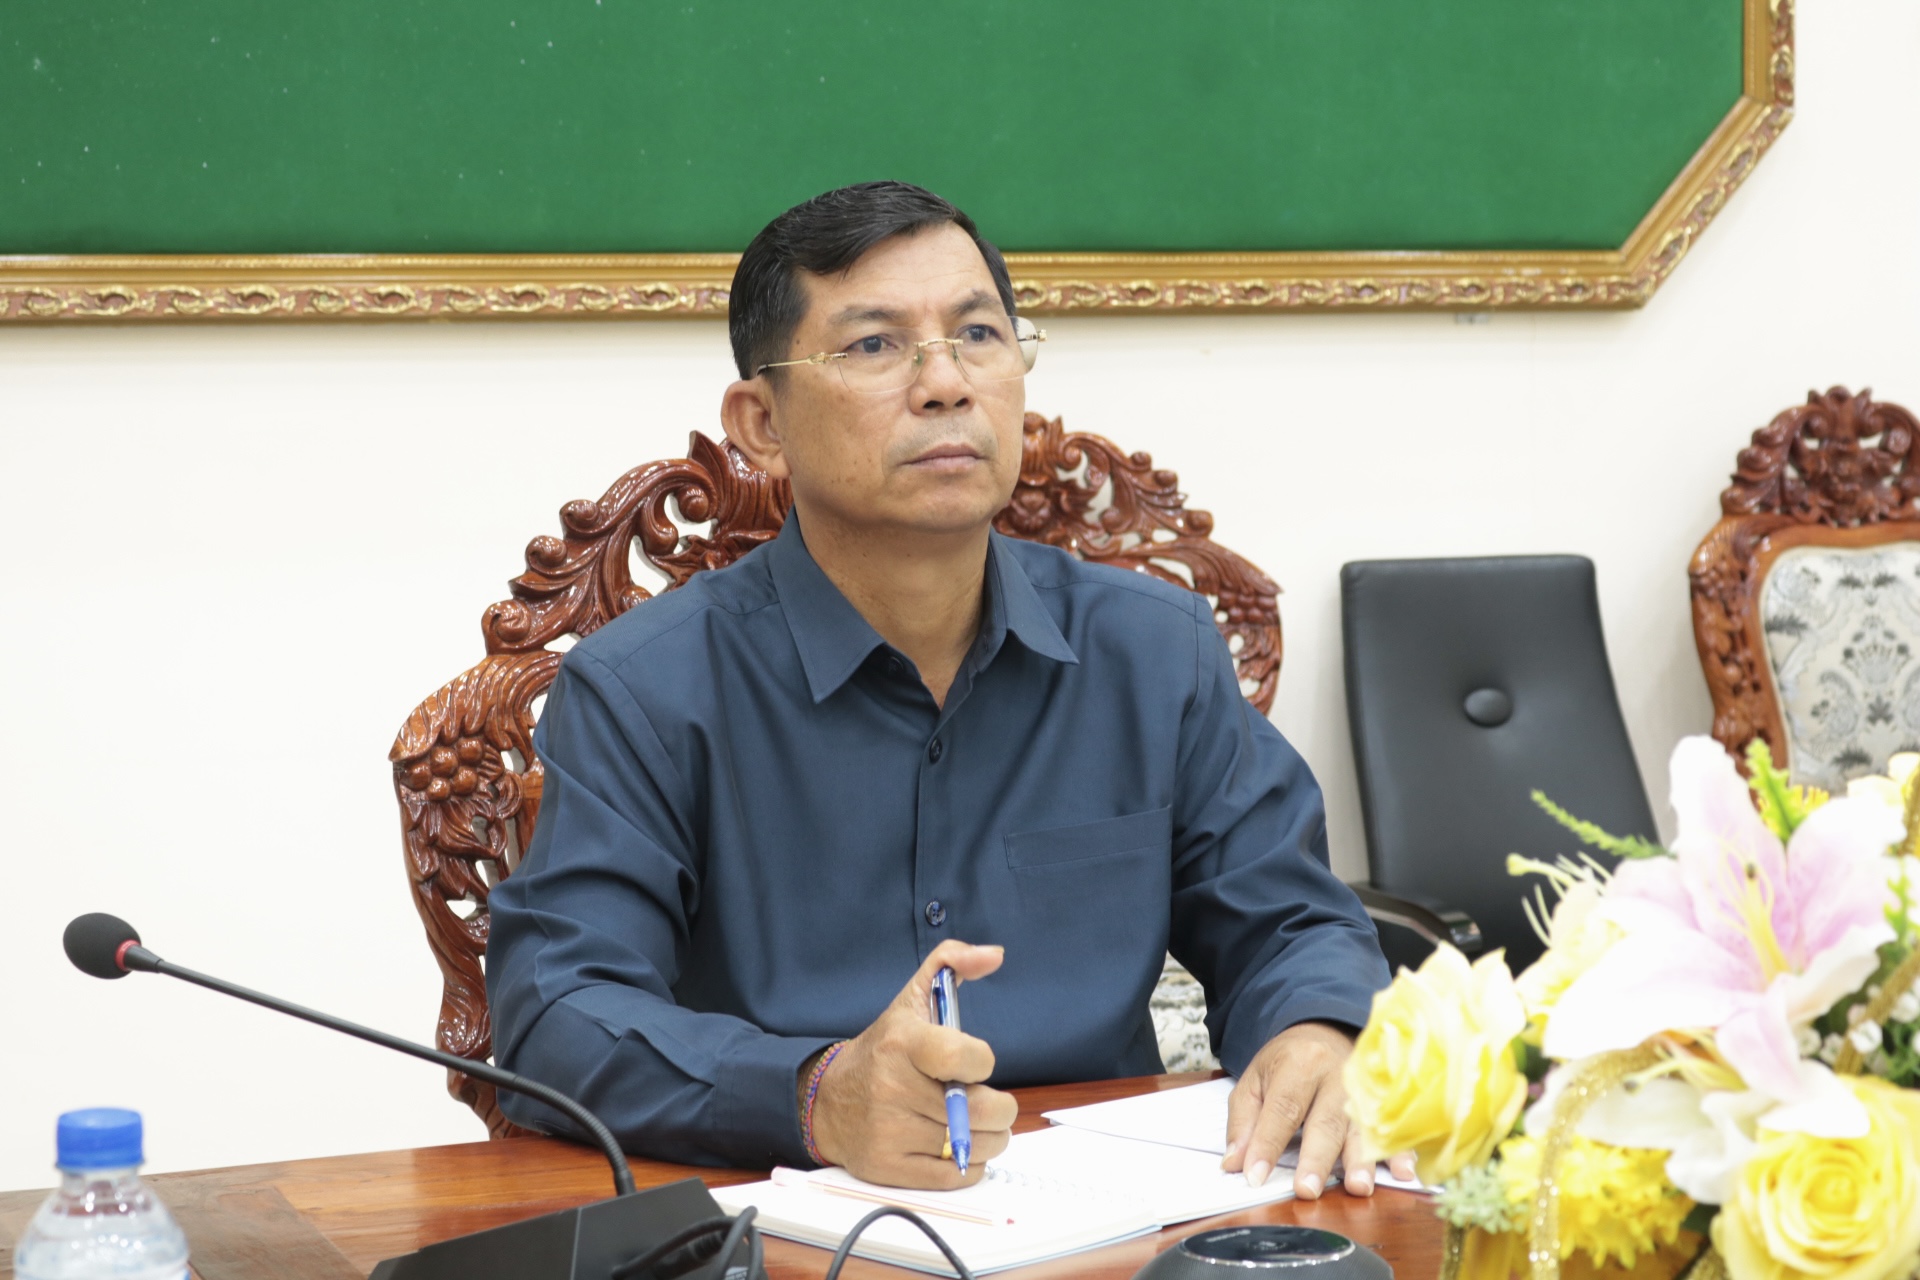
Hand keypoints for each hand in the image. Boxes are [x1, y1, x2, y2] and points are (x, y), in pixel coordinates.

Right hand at [807, 940, 1018, 1188]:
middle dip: (998, 1107)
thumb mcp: (912, 998)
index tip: (973, 1062)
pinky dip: (968, 1164)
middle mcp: (893, 1087)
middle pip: (981, 1110)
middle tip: (988, 1101)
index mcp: (903, 1043)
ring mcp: (889, 1131)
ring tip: (975, 1124)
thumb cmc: (884, 1049)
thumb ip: (952, 962)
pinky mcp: (888, 1167)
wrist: (828, 1099)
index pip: (966, 1058)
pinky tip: (957, 1146)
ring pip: (974, 1145)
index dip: (982, 1062)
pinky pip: (954, 1176)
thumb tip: (994, 954)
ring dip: (989, 1138)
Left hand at [1220, 1021, 1415, 1198]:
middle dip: (1316, 1158)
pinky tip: (1403, 1171)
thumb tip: (1235, 1163)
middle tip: (1307, 1189)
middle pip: (1325, 1121)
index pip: (1282, 1109)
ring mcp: (1364, 1090)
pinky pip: (1393, 1127)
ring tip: (1357, 1186)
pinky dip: (1400, 1151)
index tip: (1255, 1176)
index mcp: (1298, 1064)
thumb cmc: (1288, 1061)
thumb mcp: (1255, 1080)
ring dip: (1361, 1160)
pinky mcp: (1384, 1102)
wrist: (1325, 1029)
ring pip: (1362, 1127)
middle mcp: (1335, 1076)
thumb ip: (1243, 1122)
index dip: (1268, 1144)